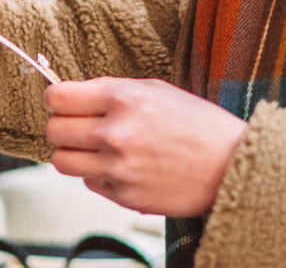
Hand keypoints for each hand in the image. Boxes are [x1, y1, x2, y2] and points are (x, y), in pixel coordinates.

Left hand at [43, 77, 247, 216]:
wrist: (232, 165)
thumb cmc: (198, 123)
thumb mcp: (155, 90)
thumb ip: (111, 92)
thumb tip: (71, 96)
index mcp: (122, 99)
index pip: (57, 97)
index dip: (54, 98)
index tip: (61, 101)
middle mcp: (115, 133)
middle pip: (54, 130)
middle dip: (62, 126)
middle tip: (78, 126)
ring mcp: (118, 168)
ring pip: (62, 161)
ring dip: (74, 153)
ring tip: (95, 148)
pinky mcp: (124, 195)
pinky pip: (89, 183)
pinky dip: (98, 175)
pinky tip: (122, 166)